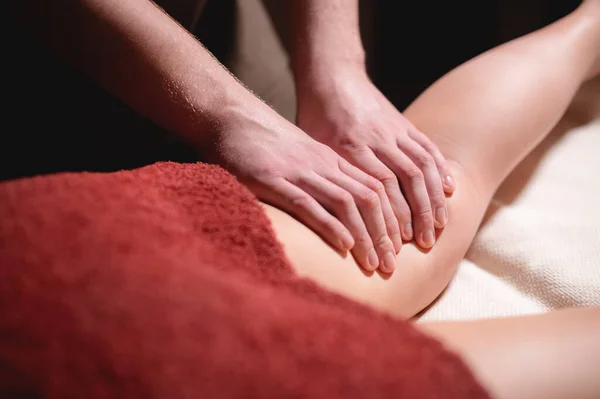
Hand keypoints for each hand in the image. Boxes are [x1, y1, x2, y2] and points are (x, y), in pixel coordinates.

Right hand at [204, 104, 400, 272]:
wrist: (232, 117)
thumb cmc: (264, 143)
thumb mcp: (302, 158)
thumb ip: (320, 180)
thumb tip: (336, 212)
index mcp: (332, 161)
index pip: (376, 189)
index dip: (392, 220)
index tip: (398, 248)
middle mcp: (322, 165)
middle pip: (369, 198)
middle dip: (385, 234)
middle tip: (392, 266)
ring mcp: (299, 172)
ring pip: (346, 203)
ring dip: (364, 236)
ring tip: (374, 264)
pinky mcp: (273, 180)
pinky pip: (308, 204)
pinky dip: (330, 226)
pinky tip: (344, 246)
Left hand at [296, 68, 454, 249]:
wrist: (331, 76)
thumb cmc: (314, 118)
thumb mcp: (310, 148)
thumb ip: (326, 178)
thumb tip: (331, 218)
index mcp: (349, 148)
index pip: (376, 190)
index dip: (389, 220)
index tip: (395, 245)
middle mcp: (376, 139)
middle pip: (405, 181)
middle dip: (417, 216)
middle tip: (423, 244)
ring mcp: (393, 130)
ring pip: (422, 166)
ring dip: (433, 199)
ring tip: (439, 226)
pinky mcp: (404, 123)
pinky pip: (428, 147)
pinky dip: (441, 170)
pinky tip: (449, 190)